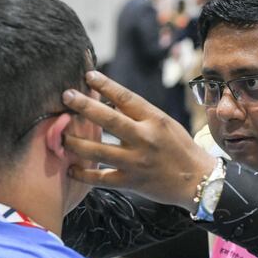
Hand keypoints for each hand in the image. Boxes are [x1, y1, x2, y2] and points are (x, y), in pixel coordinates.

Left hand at [62, 71, 215, 210]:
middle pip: (109, 120)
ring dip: (76, 143)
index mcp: (154, 120)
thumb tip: (109, 100)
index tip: (88, 75)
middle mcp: (145, 139)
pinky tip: (70, 169)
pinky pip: (101, 178)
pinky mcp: (132, 182)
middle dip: (84, 106)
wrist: (197, 180)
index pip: (126, 98)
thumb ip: (139, 114)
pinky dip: (83, 174)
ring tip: (60, 136)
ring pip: (98, 151)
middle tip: (65, 96)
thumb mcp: (165, 124)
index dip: (105, 85)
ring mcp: (137, 162)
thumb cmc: (180, 148)